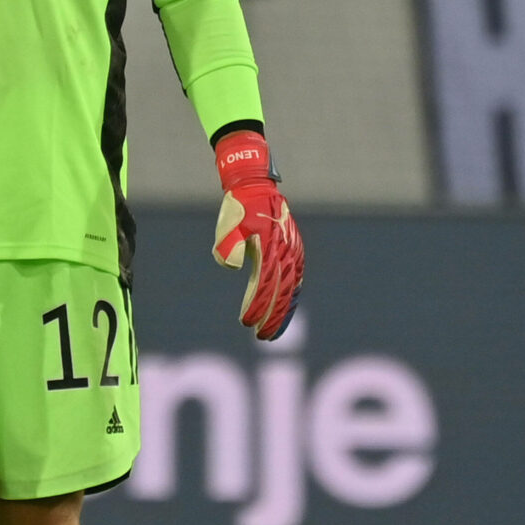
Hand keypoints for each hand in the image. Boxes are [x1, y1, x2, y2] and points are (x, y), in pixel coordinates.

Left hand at [211, 129, 302, 340]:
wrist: (256, 187)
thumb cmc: (238, 207)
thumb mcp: (228, 223)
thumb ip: (228, 245)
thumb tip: (232, 266)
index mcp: (269, 246)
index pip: (264, 285)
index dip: (256, 306)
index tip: (246, 323)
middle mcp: (285, 251)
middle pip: (281, 292)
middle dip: (272, 317)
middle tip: (261, 337)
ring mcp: (293, 252)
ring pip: (292, 289)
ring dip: (283, 312)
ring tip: (273, 332)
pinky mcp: (294, 251)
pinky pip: (296, 280)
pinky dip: (292, 297)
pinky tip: (286, 311)